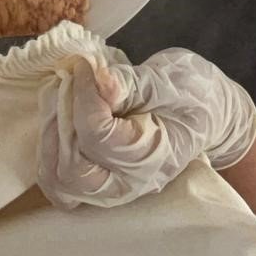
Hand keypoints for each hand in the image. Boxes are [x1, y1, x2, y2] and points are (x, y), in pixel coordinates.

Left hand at [37, 49, 255, 209]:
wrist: (207, 115)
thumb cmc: (194, 95)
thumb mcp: (171, 80)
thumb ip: (130, 83)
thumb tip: (97, 80)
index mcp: (153, 159)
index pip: (98, 137)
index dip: (83, 97)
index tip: (84, 67)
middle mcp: (128, 184)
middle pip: (72, 167)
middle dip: (62, 119)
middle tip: (69, 81)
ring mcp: (109, 189)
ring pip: (57, 179)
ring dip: (49, 136)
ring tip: (61, 97)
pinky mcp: (94, 182)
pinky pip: (57, 180)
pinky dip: (48, 151)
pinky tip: (58, 119)